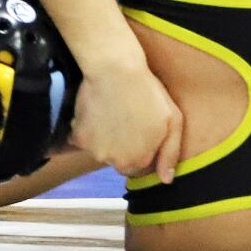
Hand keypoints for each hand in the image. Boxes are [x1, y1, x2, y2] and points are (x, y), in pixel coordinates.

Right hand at [68, 63, 183, 182]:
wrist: (115, 70)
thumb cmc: (148, 92)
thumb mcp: (172, 120)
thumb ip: (170, 153)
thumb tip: (166, 180)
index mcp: (139, 161)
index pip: (139, 166)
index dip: (142, 147)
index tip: (141, 127)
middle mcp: (116, 162)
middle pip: (119, 159)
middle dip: (123, 145)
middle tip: (126, 118)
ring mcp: (95, 151)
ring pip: (101, 150)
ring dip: (105, 138)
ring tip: (112, 112)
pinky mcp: (78, 137)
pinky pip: (83, 139)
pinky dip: (87, 129)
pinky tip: (97, 110)